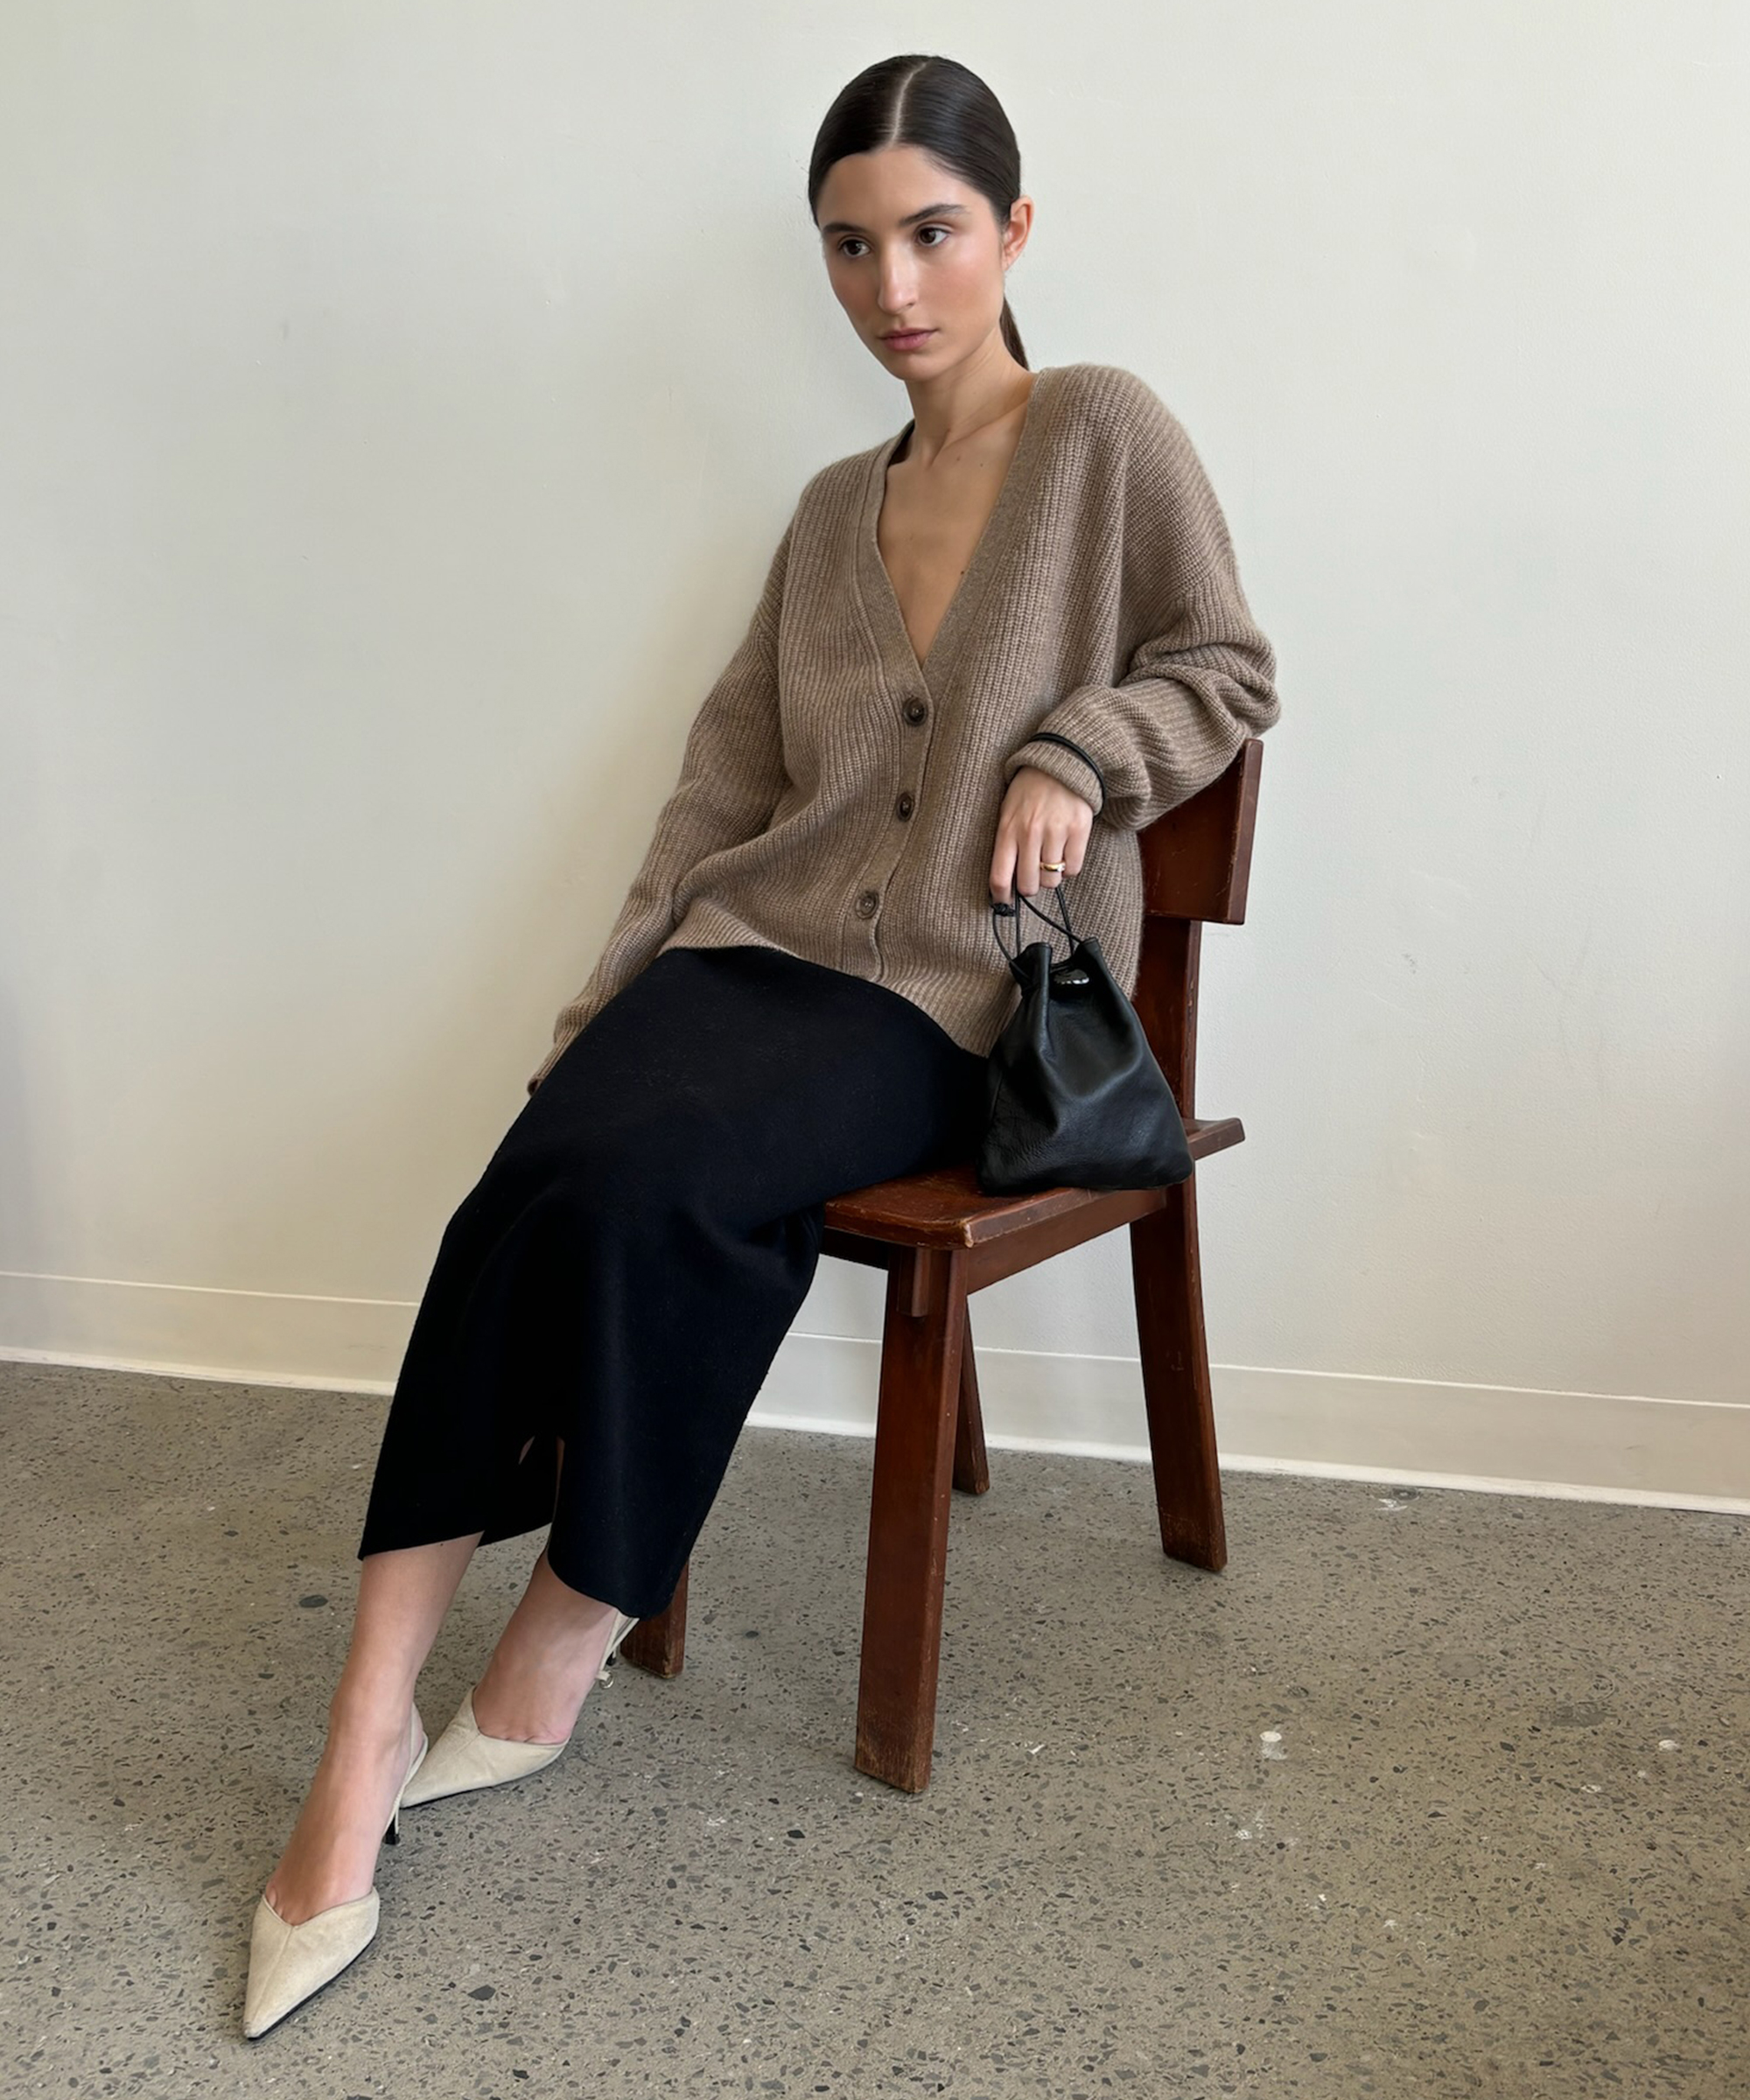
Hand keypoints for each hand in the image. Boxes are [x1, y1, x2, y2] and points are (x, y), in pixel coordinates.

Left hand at [989, 764, 1093, 903]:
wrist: (1061, 763)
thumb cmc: (1029, 791)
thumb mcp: (1008, 812)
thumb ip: (1007, 843)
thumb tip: (1008, 880)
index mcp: (1008, 829)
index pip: (999, 876)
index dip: (1001, 897)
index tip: (1004, 902)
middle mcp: (1030, 833)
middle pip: (1029, 885)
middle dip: (1030, 887)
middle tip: (1032, 878)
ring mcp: (1056, 832)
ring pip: (1052, 880)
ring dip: (1051, 877)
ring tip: (1050, 861)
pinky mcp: (1078, 830)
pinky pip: (1074, 869)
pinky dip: (1070, 868)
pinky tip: (1065, 853)